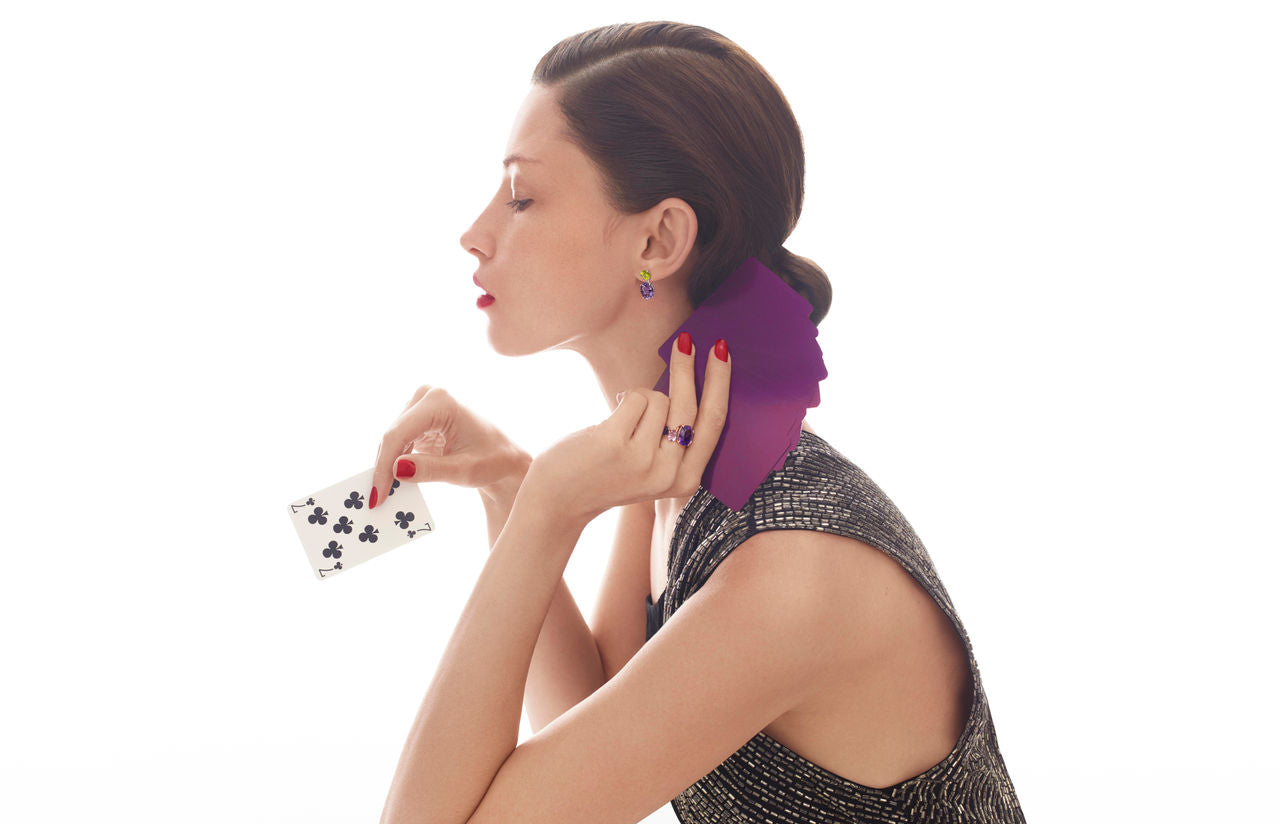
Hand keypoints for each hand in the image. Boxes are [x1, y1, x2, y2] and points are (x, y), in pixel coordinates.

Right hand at [370, 384, 530, 509]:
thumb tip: (396, 469)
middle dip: (383, 469)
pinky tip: (394, 485)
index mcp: (441, 401)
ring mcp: (421, 405)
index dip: (384, 466)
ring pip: (391, 440)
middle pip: (392, 436)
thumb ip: (431, 469)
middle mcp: (428, 396)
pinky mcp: (418, 418)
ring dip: (387, 467)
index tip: (377, 496)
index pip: (399, 434)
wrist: (504, 457)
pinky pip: (398, 442)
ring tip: (383, 496)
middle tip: (377, 502)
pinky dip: (395, 463)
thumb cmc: (493, 460)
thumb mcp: (465, 470)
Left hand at [522, 335, 730, 527]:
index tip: (721, 351)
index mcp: (685, 481)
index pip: (714, 424)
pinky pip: (634, 398)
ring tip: (622, 424)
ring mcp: (643, 460)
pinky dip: (623, 403)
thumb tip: (690, 385)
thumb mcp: (653, 470)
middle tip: (687, 339)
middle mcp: (669, 473)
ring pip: (659, 399)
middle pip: (692, 406)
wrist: (560, 501)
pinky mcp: (616, 444)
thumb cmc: (607, 476)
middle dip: (692, 368)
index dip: (720, 384)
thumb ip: (674, 442)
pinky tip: (607, 426)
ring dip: (640, 400)